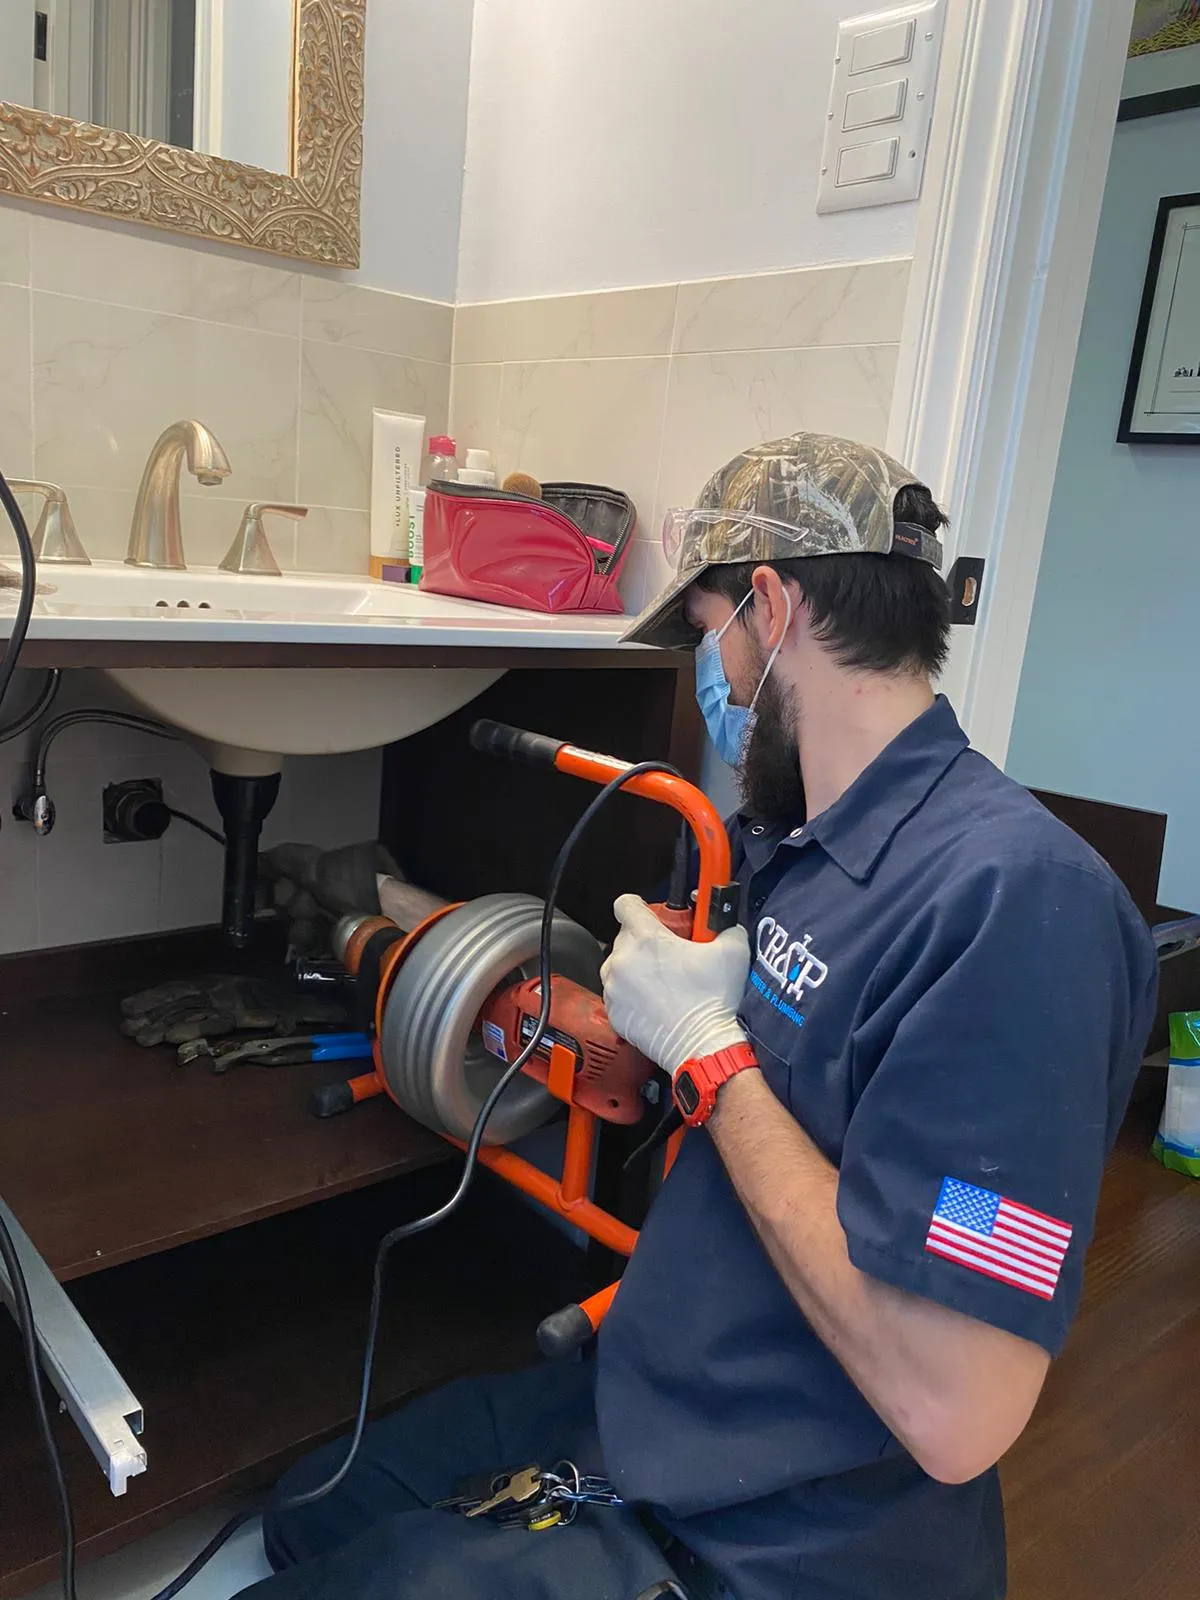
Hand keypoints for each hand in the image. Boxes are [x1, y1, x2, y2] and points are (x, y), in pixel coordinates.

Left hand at [600, 894, 749, 1075]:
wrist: (702, 1047)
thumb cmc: (713, 1002)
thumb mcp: (732, 951)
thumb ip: (725, 925)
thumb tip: (724, 922)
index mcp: (645, 938)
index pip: (625, 904)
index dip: (639, 906)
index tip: (649, 914)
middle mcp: (622, 961)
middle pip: (625, 937)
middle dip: (645, 942)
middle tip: (671, 955)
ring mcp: (614, 989)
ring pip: (619, 966)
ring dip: (636, 968)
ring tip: (664, 981)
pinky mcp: (614, 1014)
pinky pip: (618, 994)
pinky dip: (632, 995)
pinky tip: (656, 1002)